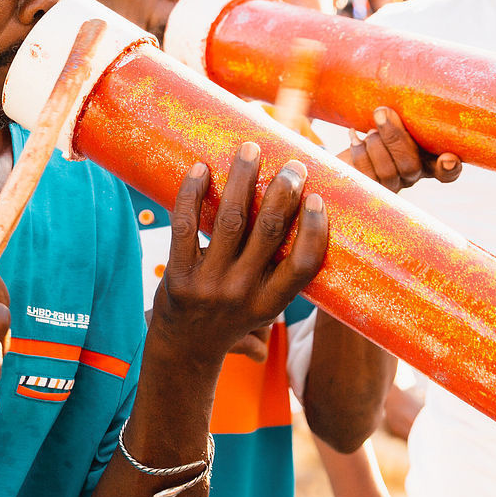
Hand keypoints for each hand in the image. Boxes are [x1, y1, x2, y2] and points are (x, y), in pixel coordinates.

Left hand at [152, 143, 327, 361]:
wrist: (184, 346)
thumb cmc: (233, 315)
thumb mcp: (264, 306)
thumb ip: (283, 272)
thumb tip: (316, 213)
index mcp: (270, 303)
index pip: (303, 264)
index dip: (315, 230)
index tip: (318, 198)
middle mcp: (241, 293)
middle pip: (268, 233)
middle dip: (283, 193)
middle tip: (293, 164)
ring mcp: (207, 283)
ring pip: (229, 221)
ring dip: (242, 179)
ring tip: (250, 150)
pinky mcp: (177, 274)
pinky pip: (184, 225)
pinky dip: (192, 193)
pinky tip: (201, 168)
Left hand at [340, 107, 459, 191]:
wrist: (351, 150)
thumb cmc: (380, 130)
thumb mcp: (396, 122)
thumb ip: (403, 118)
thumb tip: (385, 111)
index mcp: (426, 160)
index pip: (446, 173)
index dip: (450, 169)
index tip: (448, 158)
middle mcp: (411, 176)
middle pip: (411, 167)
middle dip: (395, 137)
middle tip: (381, 113)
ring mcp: (390, 186)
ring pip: (388, 172)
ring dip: (375, 145)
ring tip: (369, 131)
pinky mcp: (368, 188)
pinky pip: (366, 175)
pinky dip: (359, 152)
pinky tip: (354, 137)